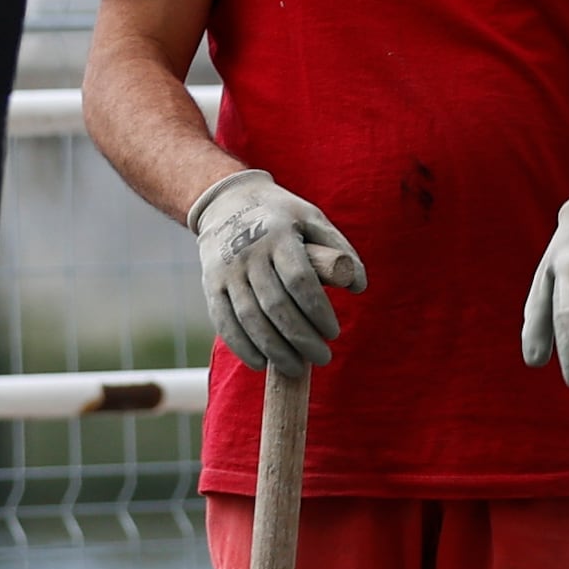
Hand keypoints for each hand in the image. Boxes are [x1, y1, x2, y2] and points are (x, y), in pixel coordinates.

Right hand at [191, 167, 363, 372]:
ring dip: (274, 349)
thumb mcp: (312, 218)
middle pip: (275, 305)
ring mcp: (226, 270)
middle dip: (301, 338)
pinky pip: (224, 322)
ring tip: (296, 367)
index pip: (300, 280)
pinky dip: (242, 347)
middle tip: (322, 357)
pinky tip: (262, 363)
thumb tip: (358, 287)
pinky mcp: (211, 285)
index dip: (318, 311)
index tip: (334, 333)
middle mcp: (249, 253)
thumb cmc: (281, 215)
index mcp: (278, 235)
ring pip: (249, 318)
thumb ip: (339, 249)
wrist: (227, 201)